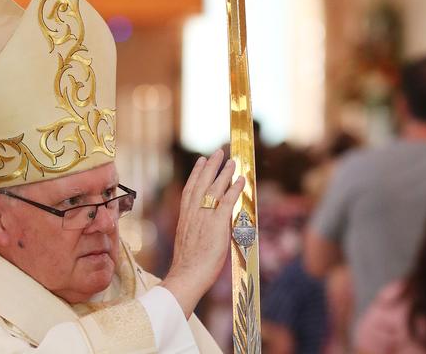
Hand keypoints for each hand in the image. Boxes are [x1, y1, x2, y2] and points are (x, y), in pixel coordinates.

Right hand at [161, 149, 244, 317]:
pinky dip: (234, 189)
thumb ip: (195, 227)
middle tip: (218, 152)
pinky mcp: (217, 224)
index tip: (201, 160)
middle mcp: (193, 212)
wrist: (187, 274)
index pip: (190, 187)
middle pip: (202, 182)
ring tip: (232, 161)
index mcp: (184, 215)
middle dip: (211, 165)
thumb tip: (204, 225)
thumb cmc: (188, 264)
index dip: (197, 172)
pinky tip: (240, 180)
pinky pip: (228, 201)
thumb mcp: (187, 239)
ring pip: (215, 188)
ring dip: (225, 172)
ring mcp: (205, 216)